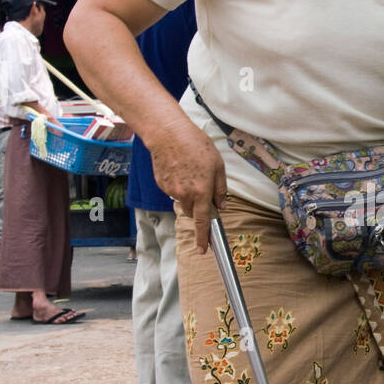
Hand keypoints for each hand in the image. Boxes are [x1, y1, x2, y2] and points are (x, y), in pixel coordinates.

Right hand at [148, 115, 226, 251]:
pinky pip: (173, 192)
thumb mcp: (218, 165)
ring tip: (190, 171)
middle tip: (202, 187)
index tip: (203, 250)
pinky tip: (179, 169)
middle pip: (193, 212)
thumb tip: (222, 206)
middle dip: (199, 207)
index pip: (203, 221)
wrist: (168, 134)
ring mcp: (171, 191)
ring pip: (183, 201)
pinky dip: (178, 185)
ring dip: (188, 195)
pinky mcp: (162, 185)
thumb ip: (221, 189)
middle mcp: (185, 194)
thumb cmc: (196, 146)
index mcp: (202, 191)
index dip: (203, 237)